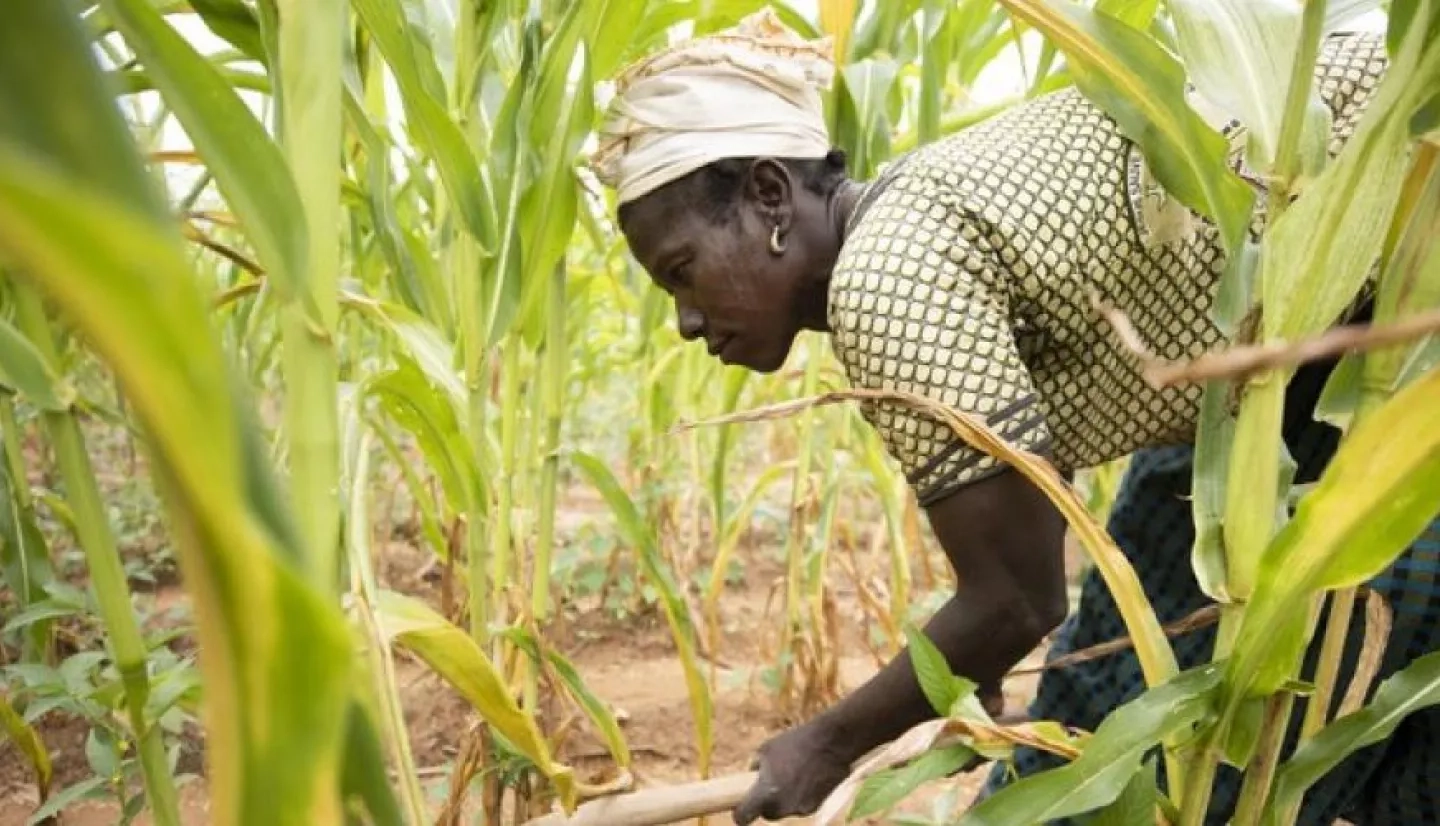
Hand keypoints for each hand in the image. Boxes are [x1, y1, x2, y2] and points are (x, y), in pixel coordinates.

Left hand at [733, 722, 853, 824]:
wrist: (832, 743)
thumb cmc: (796, 743)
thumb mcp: (767, 749)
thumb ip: (756, 767)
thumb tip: (753, 775)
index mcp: (765, 794)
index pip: (743, 817)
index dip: (740, 813)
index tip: (740, 808)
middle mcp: (782, 807)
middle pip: (767, 814)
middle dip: (766, 802)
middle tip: (770, 784)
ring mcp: (800, 809)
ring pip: (785, 809)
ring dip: (784, 798)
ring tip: (793, 774)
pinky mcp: (816, 807)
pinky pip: (801, 805)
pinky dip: (800, 796)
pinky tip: (807, 777)